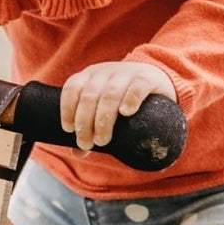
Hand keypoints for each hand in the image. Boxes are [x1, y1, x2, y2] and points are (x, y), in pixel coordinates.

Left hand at [59, 61, 175, 154]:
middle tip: (87, 143)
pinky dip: (130, 99)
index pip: (72, 88)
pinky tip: (126, 113)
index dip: (67, 109)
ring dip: (103, 119)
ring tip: (102, 140)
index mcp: (90, 76)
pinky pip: (137, 86)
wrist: (156, 81)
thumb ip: (90, 128)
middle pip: (89, 96)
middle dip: (85, 122)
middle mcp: (105, 72)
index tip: (69, 130)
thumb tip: (78, 153)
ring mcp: (126, 73)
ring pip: (110, 94)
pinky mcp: (147, 77)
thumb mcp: (103, 110)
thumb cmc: (122, 100)